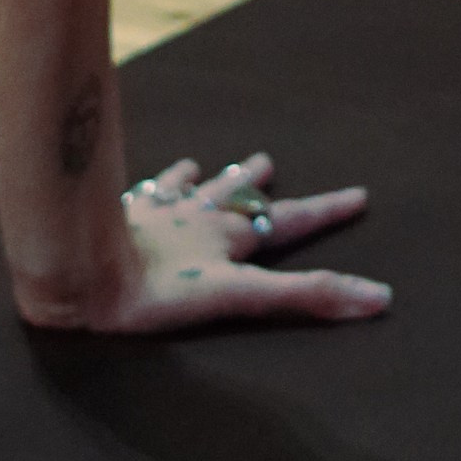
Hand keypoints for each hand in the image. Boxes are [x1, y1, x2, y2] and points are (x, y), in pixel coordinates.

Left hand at [54, 150, 388, 335]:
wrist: (86, 266)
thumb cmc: (162, 291)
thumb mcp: (239, 297)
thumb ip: (302, 295)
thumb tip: (374, 297)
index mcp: (231, 238)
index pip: (290, 220)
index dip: (325, 212)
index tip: (359, 195)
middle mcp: (201, 216)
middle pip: (236, 195)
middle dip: (255, 185)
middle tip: (267, 163)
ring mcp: (160, 212)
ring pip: (190, 187)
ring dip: (205, 178)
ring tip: (205, 165)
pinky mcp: (122, 215)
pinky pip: (142, 192)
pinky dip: (152, 185)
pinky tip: (147, 182)